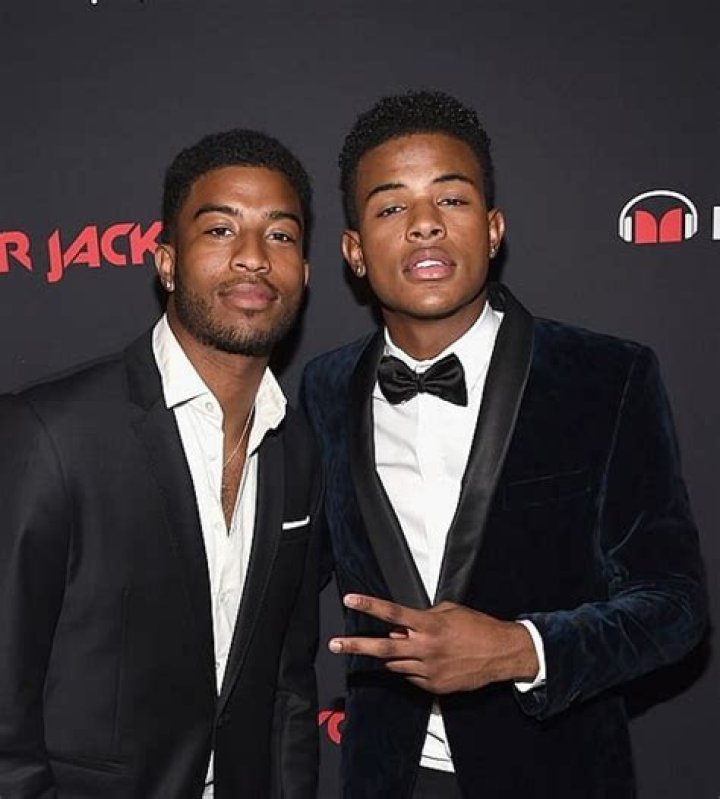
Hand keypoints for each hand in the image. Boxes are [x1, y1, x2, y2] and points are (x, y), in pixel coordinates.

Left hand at [328, 594, 538, 694]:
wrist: (501, 653)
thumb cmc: (477, 627)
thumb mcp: (449, 611)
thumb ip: (422, 618)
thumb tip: (400, 629)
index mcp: (429, 625)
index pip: (392, 614)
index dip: (369, 606)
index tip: (350, 600)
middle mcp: (425, 648)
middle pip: (383, 647)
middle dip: (356, 645)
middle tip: (335, 643)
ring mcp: (429, 670)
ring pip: (395, 664)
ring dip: (392, 655)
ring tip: (406, 646)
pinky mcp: (434, 687)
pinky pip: (411, 677)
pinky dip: (411, 668)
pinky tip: (426, 660)